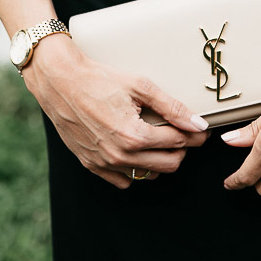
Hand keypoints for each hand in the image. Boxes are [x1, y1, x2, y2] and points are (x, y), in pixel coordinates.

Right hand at [23, 35, 210, 188]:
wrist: (60, 81)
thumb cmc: (98, 80)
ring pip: (149, 174)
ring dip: (159, 159)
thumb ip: (172, 107)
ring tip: (157, 138)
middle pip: (170, 164)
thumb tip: (198, 124)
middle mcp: (119, 156)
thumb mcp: (140, 86)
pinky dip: (135, 169)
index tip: (200, 129)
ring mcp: (104, 163)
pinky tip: (135, 150)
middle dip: (182, 149)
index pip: (179, 143)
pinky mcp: (91, 165)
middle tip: (182, 132)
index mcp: (134, 136)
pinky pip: (123, 181)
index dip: (195, 135)